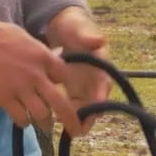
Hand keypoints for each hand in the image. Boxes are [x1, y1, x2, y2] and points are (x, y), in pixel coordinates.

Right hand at [0, 17, 81, 134]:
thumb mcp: (24, 36)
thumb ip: (38, 51)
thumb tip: (50, 59)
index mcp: (42, 56)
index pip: (64, 77)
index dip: (62, 84)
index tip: (58, 87)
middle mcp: (35, 74)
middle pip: (60, 103)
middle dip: (69, 119)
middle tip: (75, 129)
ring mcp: (20, 88)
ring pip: (41, 115)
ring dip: (44, 121)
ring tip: (43, 124)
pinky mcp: (4, 99)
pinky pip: (21, 118)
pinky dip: (23, 121)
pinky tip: (22, 118)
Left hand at [44, 6, 111, 136]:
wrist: (63, 28)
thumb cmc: (74, 27)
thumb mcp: (78, 29)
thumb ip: (87, 36)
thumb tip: (100, 40)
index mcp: (101, 66)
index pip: (104, 86)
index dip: (100, 100)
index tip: (95, 111)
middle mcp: (95, 80)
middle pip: (95, 104)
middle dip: (87, 117)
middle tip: (76, 128)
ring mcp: (84, 87)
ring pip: (83, 109)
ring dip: (74, 119)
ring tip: (60, 124)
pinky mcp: (73, 91)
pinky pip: (71, 107)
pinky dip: (64, 114)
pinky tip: (51, 116)